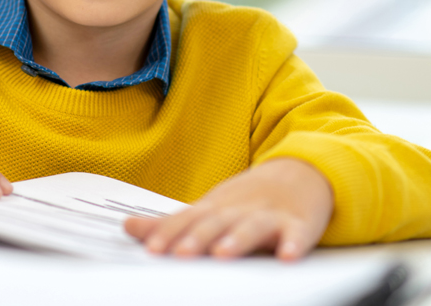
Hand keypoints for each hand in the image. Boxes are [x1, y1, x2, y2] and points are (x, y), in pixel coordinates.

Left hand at [124, 158, 332, 259]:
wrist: (302, 174)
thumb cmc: (246, 201)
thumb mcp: (208, 208)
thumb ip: (171, 223)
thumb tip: (127, 227)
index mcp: (215, 208)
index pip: (188, 220)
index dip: (170, 233)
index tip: (152, 249)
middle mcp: (239, 210)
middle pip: (217, 223)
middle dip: (197, 238)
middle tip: (180, 254)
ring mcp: (270, 216)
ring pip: (253, 227)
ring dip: (238, 240)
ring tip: (223, 254)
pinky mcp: (299, 225)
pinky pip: (297, 235)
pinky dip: (293, 244)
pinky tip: (287, 257)